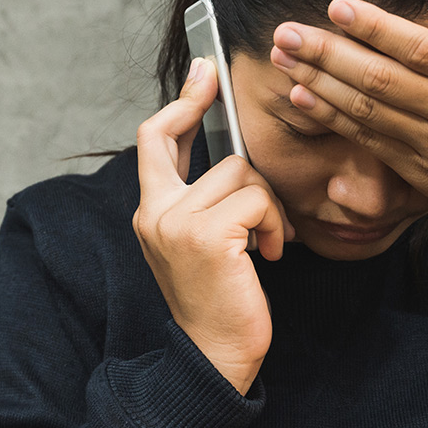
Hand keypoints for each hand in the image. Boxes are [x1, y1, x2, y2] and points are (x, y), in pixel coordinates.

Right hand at [132, 58, 293, 393]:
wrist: (214, 356)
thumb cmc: (218, 300)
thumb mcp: (201, 244)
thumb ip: (204, 200)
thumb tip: (234, 159)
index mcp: (151, 210)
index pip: (155, 139)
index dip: (182, 101)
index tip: (204, 71)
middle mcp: (156, 211)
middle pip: (216, 154)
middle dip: (251, 164)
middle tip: (252, 150)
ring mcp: (177, 222)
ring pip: (245, 175)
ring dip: (269, 208)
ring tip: (268, 243)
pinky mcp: (207, 234)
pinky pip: (258, 199)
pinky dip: (276, 225)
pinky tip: (272, 254)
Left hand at [270, 0, 427, 224]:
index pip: (425, 48)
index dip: (377, 28)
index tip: (337, 7)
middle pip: (384, 79)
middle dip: (328, 53)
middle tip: (286, 31)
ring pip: (368, 109)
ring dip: (319, 81)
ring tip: (282, 57)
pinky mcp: (416, 171)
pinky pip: (367, 140)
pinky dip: (332, 118)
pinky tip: (302, 96)